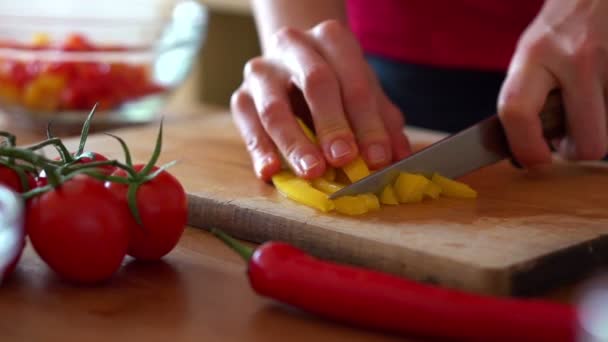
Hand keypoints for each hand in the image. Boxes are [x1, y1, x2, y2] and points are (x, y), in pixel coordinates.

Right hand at [231, 20, 410, 180]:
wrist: (293, 62)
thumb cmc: (336, 81)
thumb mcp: (364, 94)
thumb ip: (383, 124)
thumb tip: (397, 160)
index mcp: (332, 39)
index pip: (354, 81)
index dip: (368, 123)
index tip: (377, 158)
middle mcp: (294, 46)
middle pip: (316, 83)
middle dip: (332, 124)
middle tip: (344, 159)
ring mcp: (263, 70)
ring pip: (275, 107)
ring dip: (295, 143)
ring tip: (312, 171)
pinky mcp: (241, 95)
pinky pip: (247, 125)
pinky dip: (259, 151)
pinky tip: (271, 171)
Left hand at [498, 0, 607, 166]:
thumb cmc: (561, 28)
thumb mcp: (531, 55)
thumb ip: (525, 98)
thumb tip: (527, 154)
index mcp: (536, 54)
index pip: (517, 111)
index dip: (526, 148)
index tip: (535, 159)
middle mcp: (578, 58)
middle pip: (589, 143)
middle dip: (580, 148)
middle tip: (572, 134)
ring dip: (599, 126)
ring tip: (588, 100)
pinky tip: (603, 91)